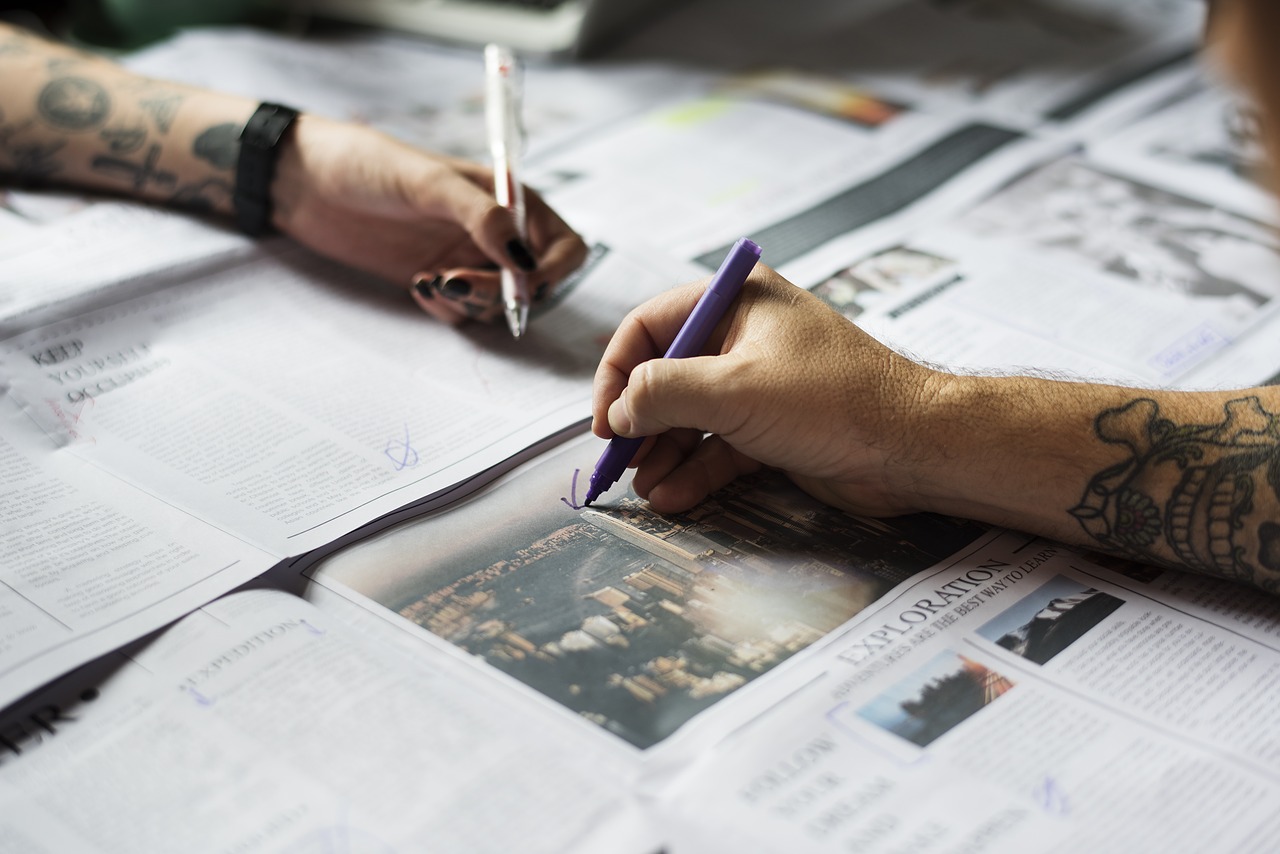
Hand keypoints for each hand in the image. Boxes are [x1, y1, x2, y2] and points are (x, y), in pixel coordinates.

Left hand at [273, 114, 587, 324]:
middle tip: (457, 284)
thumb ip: (481, 217)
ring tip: (429, 281)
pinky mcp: (439, 279)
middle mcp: (497, 232)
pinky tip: (416, 284)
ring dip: (471, 303)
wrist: (306, 182)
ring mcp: (467, 258)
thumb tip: (524, 259)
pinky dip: (446, 308)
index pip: (563, 246)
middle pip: (532, 284)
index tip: (523, 286)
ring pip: (497, 305)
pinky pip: (461, 312)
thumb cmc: (367, 165)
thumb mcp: (428, 183)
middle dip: (503, 294)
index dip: (552, 272)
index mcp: (510, 199)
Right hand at [591, 265, 945, 514]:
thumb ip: (664, 393)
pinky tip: (673, 497)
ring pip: (692, 416)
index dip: (617, 372)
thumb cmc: (833, 401)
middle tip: (617, 462)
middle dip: (641, 421)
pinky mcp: (774, 426)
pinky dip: (695, 469)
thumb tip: (618, 410)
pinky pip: (720, 445)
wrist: (915, 448)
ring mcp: (760, 383)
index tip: (605, 420)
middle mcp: (745, 335)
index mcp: (737, 300)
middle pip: (668, 375)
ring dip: (664, 453)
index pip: (651, 326)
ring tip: (644, 488)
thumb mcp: (735, 391)